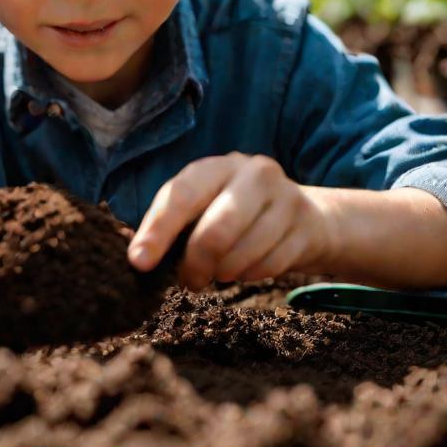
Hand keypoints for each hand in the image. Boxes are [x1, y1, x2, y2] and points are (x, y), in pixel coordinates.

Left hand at [127, 153, 335, 289]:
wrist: (307, 215)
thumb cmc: (237, 213)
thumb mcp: (206, 205)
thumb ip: (176, 225)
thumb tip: (140, 258)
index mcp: (217, 166)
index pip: (180, 196)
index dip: (157, 230)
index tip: (139, 262)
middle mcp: (253, 174)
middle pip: (215, 231)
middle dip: (195, 264)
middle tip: (189, 281)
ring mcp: (285, 197)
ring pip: (242, 254)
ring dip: (224, 273)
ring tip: (220, 271)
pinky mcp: (306, 226)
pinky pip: (270, 266)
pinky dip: (252, 275)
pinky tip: (248, 267)